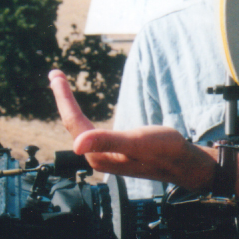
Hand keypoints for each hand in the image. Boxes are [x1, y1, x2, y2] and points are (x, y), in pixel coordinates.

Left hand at [48, 70, 216, 189]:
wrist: (183, 163)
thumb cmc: (165, 151)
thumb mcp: (138, 142)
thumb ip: (108, 141)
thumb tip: (77, 144)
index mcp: (98, 154)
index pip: (73, 122)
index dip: (64, 98)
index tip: (56, 75)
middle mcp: (97, 156)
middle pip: (73, 124)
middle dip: (63, 99)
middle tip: (55, 74)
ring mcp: (105, 154)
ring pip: (81, 128)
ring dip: (71, 107)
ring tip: (63, 88)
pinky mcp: (114, 151)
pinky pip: (91, 132)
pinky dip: (83, 117)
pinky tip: (84, 115)